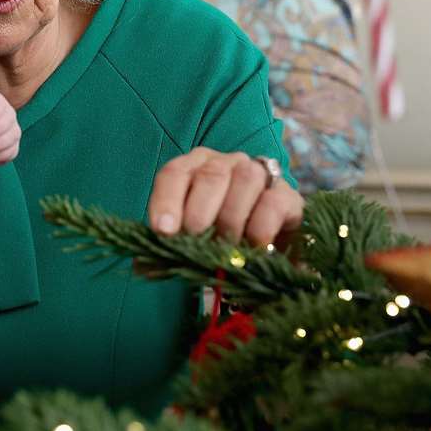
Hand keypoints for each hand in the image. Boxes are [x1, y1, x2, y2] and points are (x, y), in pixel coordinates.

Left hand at [147, 148, 302, 246]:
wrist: (269, 249)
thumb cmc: (220, 239)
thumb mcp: (192, 244)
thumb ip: (168, 252)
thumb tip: (142, 266)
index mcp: (196, 168)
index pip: (175, 173)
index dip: (166, 200)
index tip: (162, 231)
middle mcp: (228, 163)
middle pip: (211, 174)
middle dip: (199, 210)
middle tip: (196, 240)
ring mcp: (261, 175)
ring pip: (245, 179)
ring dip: (231, 218)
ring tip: (225, 247)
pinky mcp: (288, 196)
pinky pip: (273, 201)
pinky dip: (260, 227)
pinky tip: (254, 248)